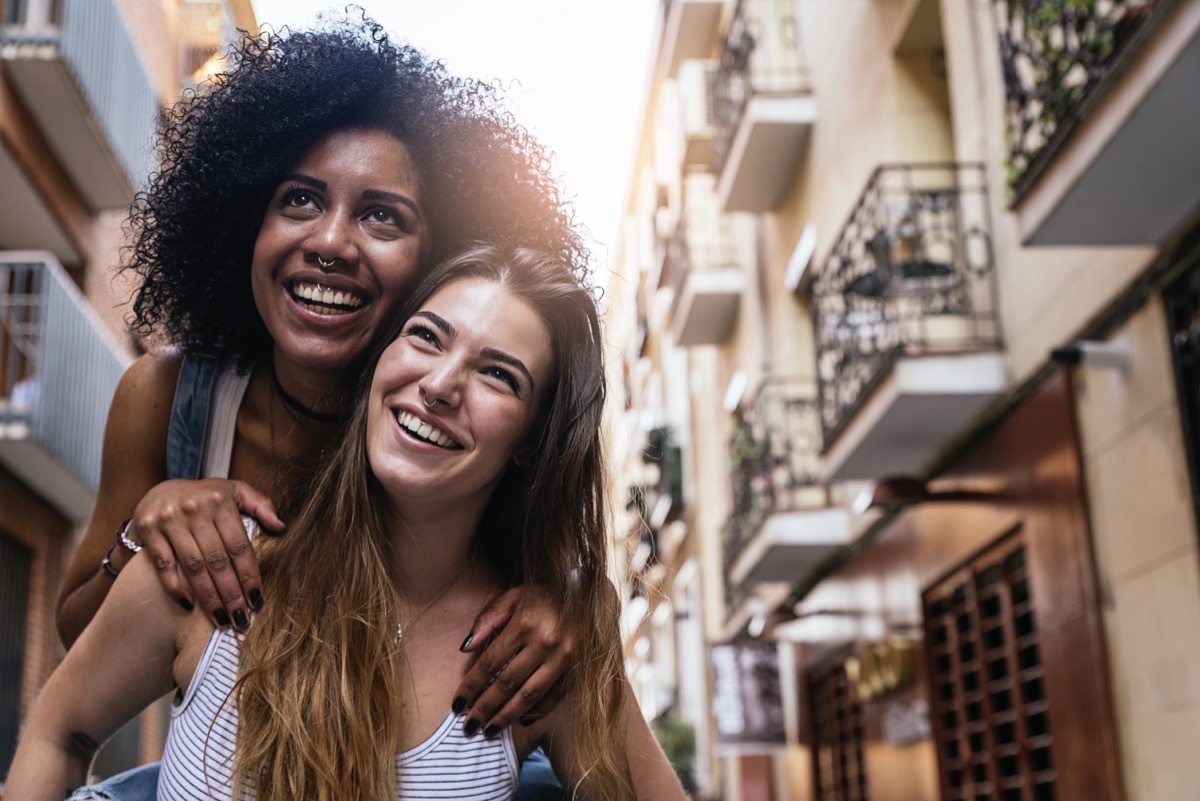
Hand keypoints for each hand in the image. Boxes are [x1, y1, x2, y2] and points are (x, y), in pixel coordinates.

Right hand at [127, 478, 283, 627]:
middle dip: (231, 593)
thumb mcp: (233, 491)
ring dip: (208, 597)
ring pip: (194, 566)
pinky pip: (165, 565)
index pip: (239, 545)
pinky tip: (189, 605)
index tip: (257, 598)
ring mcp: (170, 519)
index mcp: (220, 501)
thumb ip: (259, 504)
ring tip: (220, 619)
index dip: (249, 574)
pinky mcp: (149, 529)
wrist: (157, 491)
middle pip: (218, 560)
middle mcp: (195, 509)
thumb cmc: (203, 497)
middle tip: (240, 618)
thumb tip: (281, 526)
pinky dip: (176, 587)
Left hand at [452, 584, 573, 735]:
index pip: (490, 662)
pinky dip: (539, 711)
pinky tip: (522, 720)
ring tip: (490, 729)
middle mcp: (546, 642)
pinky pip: (556, 696)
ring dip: (508, 715)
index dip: (472, 685)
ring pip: (531, 695)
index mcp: (526, 624)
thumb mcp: (513, 596)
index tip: (457, 704)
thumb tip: (466, 649)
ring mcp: (565, 657)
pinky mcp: (578, 667)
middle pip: (508, 683)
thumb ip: (487, 619)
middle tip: (469, 726)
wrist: (588, 593)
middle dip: (485, 707)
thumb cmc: (544, 595)